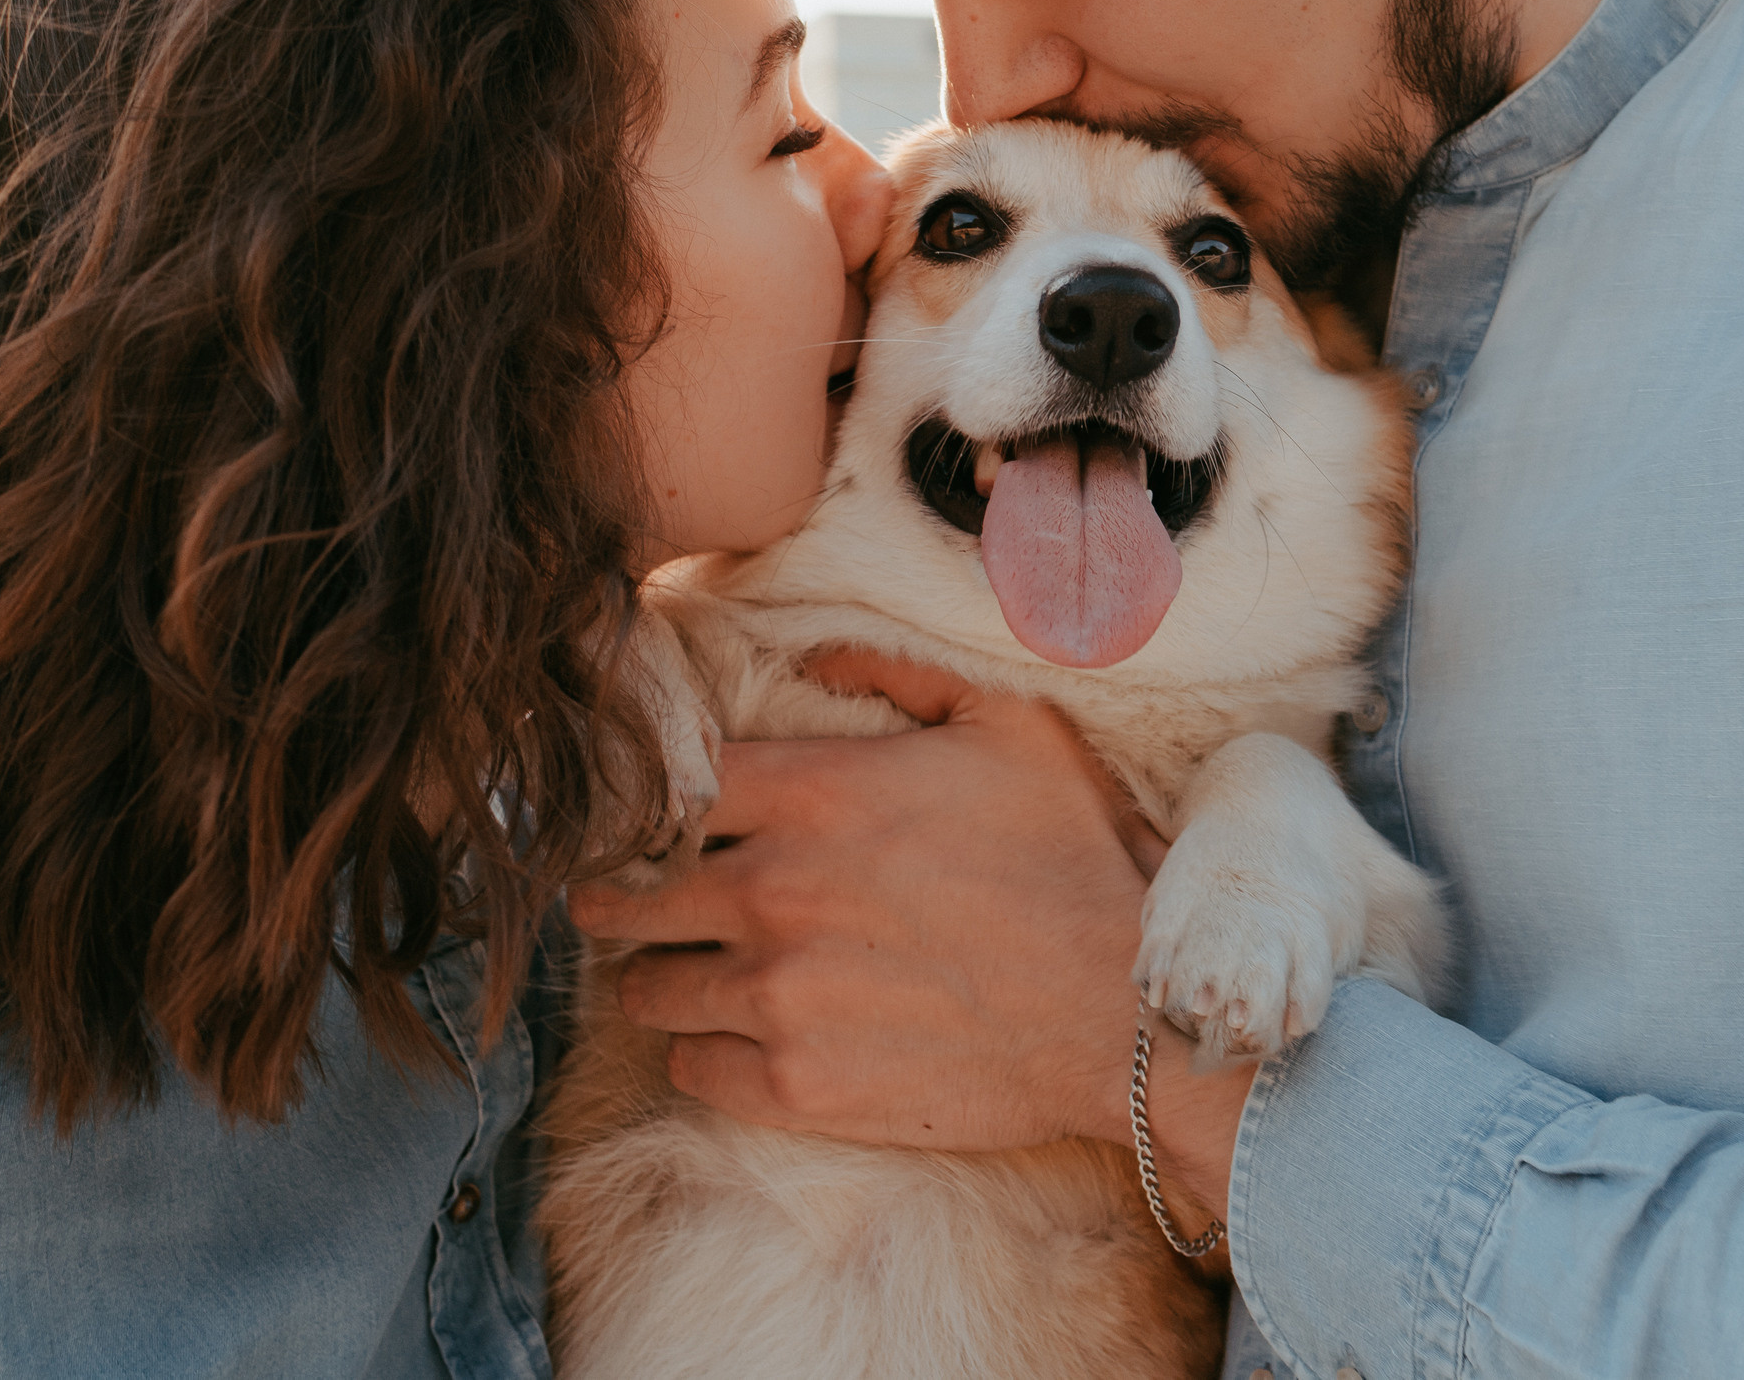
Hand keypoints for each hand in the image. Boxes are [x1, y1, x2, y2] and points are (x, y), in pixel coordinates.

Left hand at [569, 651, 1252, 1202]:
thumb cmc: (1075, 861)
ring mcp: (776, 995)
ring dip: (655, 977)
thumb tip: (816, 658)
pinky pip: (689, 1067)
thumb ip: (901, 676)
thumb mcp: (1012, 728)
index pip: (667, 782)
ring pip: (647, 987)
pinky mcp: (793, 1085)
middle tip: (621, 901)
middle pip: (631, 892)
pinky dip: (698, 1051)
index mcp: (813, 792)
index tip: (645, 818)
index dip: (649, 798)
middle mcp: (772, 889)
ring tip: (672, 975)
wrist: (1122, 1016)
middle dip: (621, 894)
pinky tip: (727, 1038)